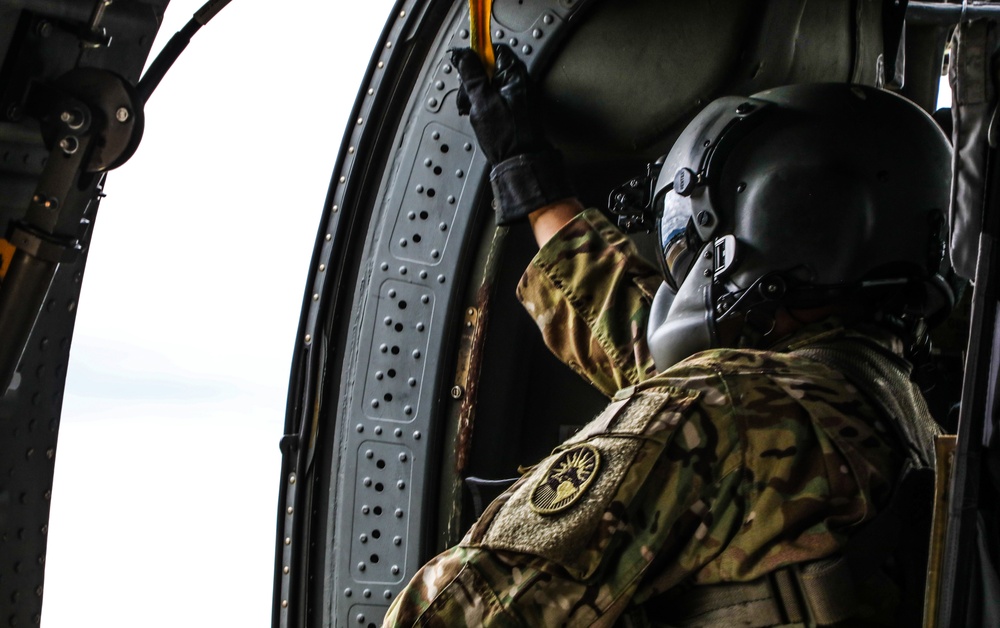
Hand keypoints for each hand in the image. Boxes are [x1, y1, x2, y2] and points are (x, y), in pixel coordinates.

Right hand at [451, 44, 546, 163]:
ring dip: (475, 95)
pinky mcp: (514, 109)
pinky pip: (494, 98)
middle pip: (490, 68)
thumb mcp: (481, 100)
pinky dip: (482, 105)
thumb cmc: (506, 134)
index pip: (495, 50)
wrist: (519, 162)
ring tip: (470, 110)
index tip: (464, 66)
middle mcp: (519, 81)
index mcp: (514, 74)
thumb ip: (471, 74)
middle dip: (472, 81)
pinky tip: (478, 116)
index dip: (477, 56)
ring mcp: (517, 95)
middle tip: (466, 98)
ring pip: (489, 84)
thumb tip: (462, 53)